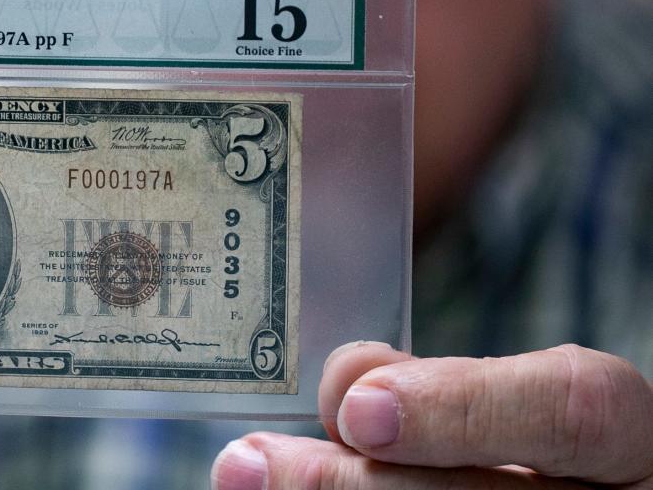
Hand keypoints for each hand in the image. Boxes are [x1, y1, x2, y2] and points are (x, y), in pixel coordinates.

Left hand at [212, 340, 652, 488]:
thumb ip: (448, 390)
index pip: (574, 411)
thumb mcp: (520, 408)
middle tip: (255, 460)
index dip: (462, 407)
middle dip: (359, 485)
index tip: (356, 408)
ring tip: (248, 481)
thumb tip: (351, 383)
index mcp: (631, 448)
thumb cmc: (539, 462)